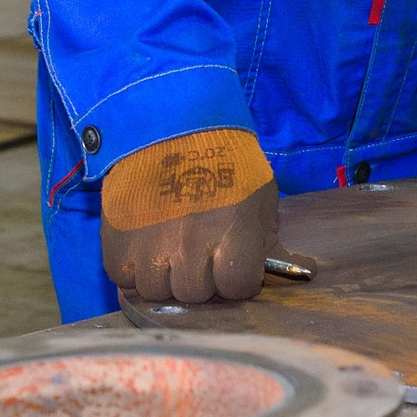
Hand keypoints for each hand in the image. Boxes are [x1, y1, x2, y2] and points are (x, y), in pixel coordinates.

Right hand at [99, 128, 278, 302]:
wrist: (168, 122)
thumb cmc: (223, 158)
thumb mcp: (260, 195)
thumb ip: (269, 240)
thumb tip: (300, 272)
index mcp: (233, 239)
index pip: (237, 288)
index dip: (236, 275)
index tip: (231, 258)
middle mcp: (191, 252)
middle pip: (194, 294)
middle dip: (199, 276)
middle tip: (197, 249)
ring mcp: (150, 251)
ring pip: (157, 291)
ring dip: (164, 274)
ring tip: (167, 245)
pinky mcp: (116, 245)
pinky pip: (124, 277)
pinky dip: (132, 266)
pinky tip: (143, 242)